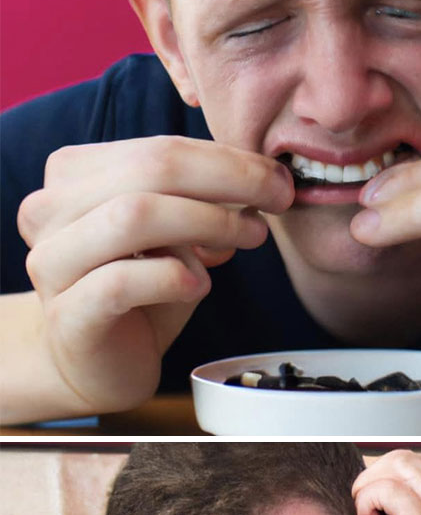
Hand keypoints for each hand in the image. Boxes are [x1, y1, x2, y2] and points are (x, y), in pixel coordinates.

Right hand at [17, 137, 293, 412]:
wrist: (93, 365)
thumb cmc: (137, 294)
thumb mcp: (172, 236)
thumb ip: (200, 201)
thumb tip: (263, 179)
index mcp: (73, 176)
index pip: (158, 148)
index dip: (226, 158)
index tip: (276, 178)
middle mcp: (50, 210)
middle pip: (149, 170)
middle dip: (226, 180)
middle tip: (277, 199)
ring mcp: (52, 263)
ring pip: (133, 217)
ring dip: (206, 222)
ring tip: (249, 237)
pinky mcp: (68, 316)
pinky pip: (121, 282)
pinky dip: (173, 277)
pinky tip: (201, 284)